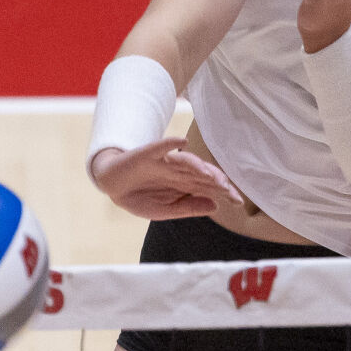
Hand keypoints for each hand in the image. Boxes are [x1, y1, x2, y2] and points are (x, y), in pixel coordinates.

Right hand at [90, 138, 243, 219]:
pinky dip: (170, 142)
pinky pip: (161, 146)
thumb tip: (215, 206)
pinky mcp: (148, 154)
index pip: (208, 186)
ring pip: (186, 161)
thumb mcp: (165, 210)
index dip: (224, 192)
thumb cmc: (139, 197)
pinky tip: (182, 141)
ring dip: (199, 166)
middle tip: (230, 189)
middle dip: (217, 180)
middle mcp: (178, 171)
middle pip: (202, 173)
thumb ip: (188, 207)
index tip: (238, 201)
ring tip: (211, 174)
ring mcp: (164, 161)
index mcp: (184, 184)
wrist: (111, 184)